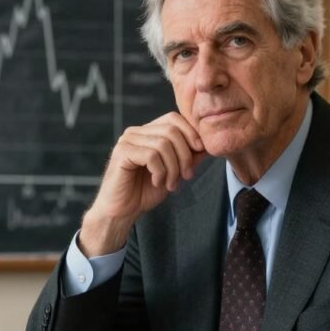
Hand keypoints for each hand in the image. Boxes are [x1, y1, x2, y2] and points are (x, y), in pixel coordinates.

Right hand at [80, 113, 206, 254]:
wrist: (122, 212)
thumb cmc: (145, 192)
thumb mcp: (174, 173)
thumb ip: (188, 158)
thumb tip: (208, 145)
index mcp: (147, 132)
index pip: (174, 118)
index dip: (191, 133)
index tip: (200, 152)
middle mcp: (136, 132)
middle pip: (172, 130)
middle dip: (185, 155)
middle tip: (187, 176)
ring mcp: (127, 141)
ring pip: (163, 144)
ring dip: (173, 168)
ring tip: (171, 184)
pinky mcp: (122, 153)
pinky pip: (151, 155)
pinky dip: (160, 172)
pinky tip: (157, 182)